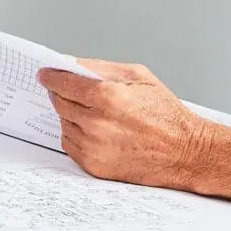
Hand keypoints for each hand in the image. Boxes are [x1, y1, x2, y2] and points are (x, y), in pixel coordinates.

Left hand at [41, 60, 216, 190]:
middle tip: (72, 91)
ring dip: (71, 115)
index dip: (50, 76)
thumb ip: (101, 68)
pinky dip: (76, 135)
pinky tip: (95, 130)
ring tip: (95, 113)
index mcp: (106, 97)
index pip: (61, 83)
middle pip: (59, 103)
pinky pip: (70, 144)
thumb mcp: (138, 76)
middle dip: (62, 94)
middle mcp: (95, 123)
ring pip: (64, 123)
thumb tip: (72, 64)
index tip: (45, 74)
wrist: (185, 152)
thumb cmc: (166, 114)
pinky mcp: (94, 166)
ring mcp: (93, 147)